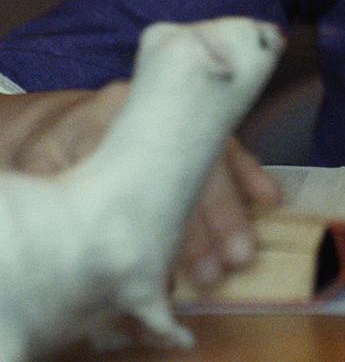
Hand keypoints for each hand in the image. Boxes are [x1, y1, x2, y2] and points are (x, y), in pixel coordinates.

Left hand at [3, 84, 279, 285]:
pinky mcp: (195, 126)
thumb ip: (65, 189)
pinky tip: (268, 198)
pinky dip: (249, 175)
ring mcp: (177, 119)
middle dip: (210, 219)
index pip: (142, 164)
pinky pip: (228, 146)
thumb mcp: (42, 164)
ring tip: (242, 252)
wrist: (64, 115)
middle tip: (224, 263)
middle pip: (188, 164)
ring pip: (213, 158)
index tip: (167, 260)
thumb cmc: (54, 146)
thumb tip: (101, 241)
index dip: (158, 214)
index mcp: (106, 117)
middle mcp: (151, 113)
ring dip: (232, 209)